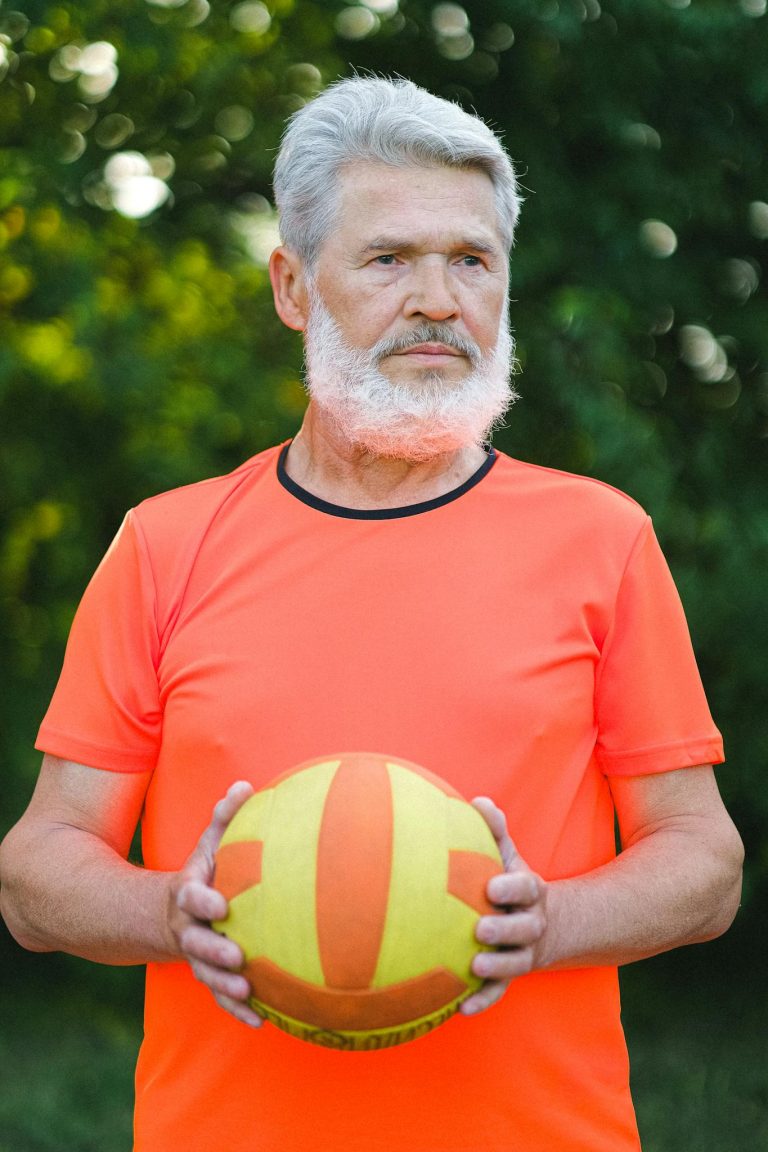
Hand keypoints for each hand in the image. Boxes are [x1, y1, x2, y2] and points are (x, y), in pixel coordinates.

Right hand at [167, 781, 262, 1027]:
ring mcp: (196, 956)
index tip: (221, 904)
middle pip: (196, 943)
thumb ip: (224, 818)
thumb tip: (245, 785)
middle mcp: (188, 928)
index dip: (202, 901)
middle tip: (237, 955)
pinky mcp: (208, 975)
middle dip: (213, 951)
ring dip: (225, 986)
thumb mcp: (208, 844)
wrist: (169, 912)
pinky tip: (261, 1020)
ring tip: (247, 990)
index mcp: (187, 895)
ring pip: (206, 974)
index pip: (190, 897)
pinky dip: (237, 1008)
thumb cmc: (204, 872)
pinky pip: (220, 996)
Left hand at [460, 796, 547, 1015]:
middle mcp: (532, 925)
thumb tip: (480, 801)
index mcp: (530, 893)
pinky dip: (483, 1000)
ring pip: (516, 963)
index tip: (491, 886)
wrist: (544, 923)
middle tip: (480, 929)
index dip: (511, 888)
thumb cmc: (510, 881)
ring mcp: (524, 954)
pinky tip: (460, 1010)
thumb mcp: (508, 856)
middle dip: (505, 930)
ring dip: (497, 967)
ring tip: (474, 967)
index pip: (526, 889)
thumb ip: (495, 831)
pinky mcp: (511, 976)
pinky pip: (499, 992)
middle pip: (524, 930)